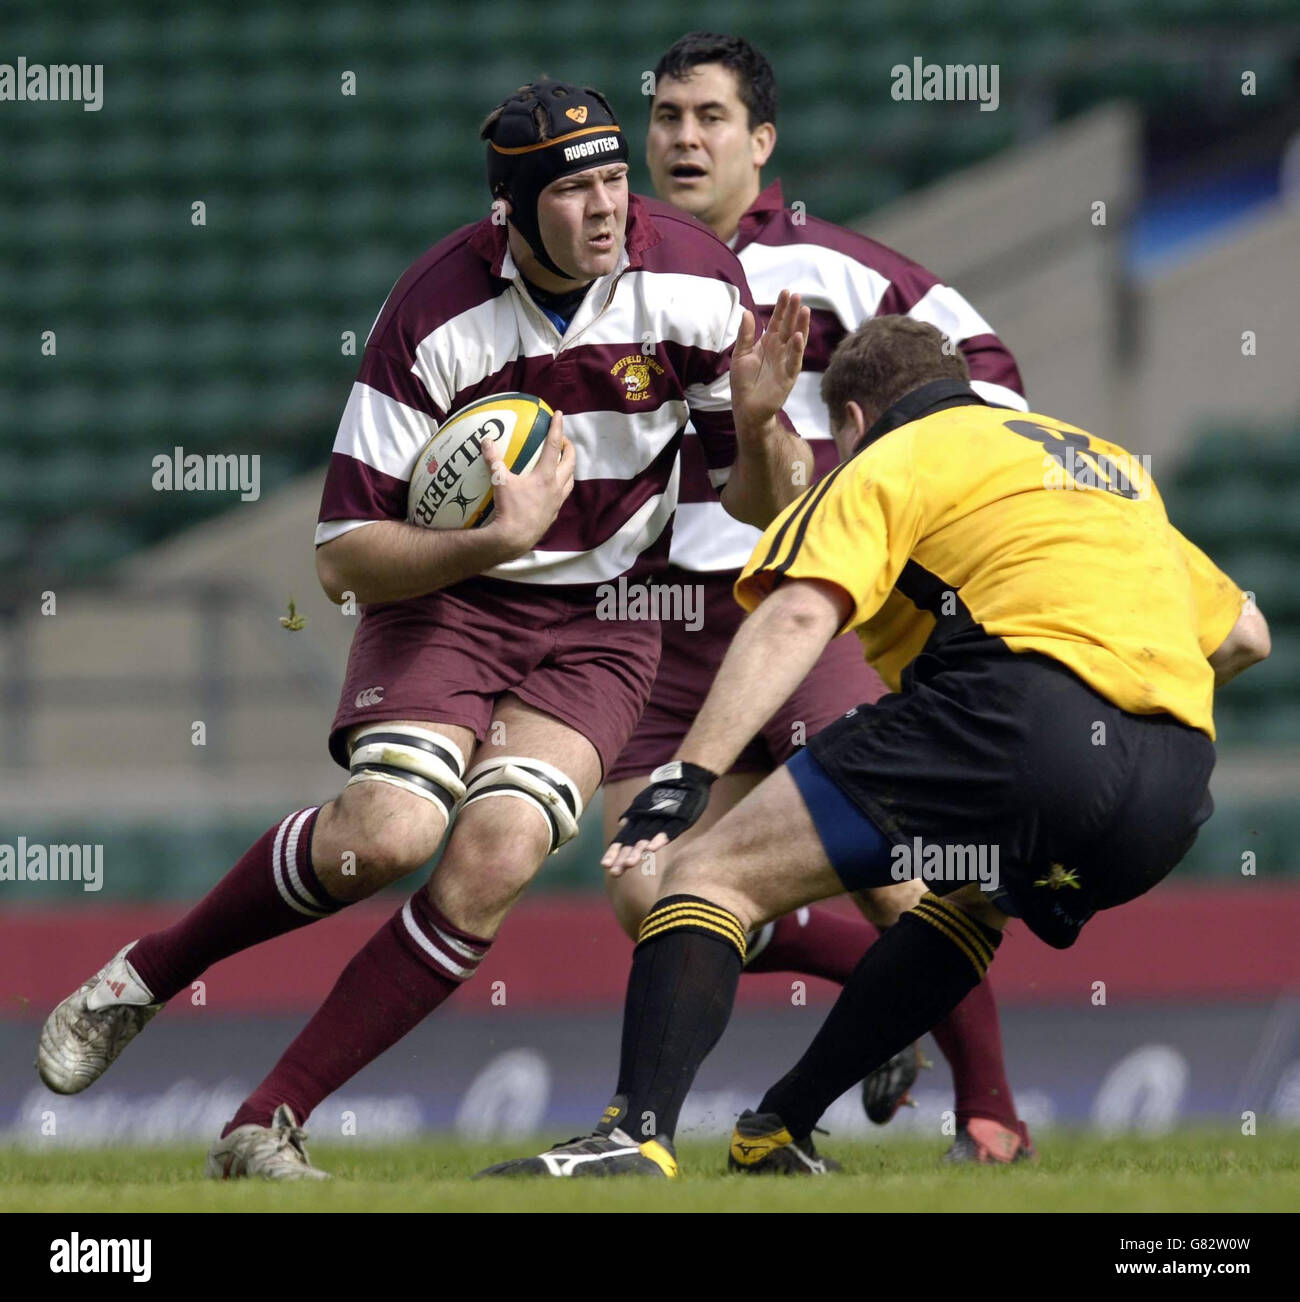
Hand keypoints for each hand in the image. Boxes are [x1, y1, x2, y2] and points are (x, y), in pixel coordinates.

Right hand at [482, 410, 574, 555]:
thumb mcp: (500, 482)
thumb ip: (494, 460)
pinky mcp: (553, 514)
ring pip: (570, 480)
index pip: (554, 446)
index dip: (557, 428)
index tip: (559, 415)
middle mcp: (556, 487)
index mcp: (546, 476)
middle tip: (564, 440)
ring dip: (568, 468)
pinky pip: (562, 496)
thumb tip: (486, 440)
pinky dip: (561, 486)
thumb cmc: (509, 510)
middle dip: (569, 448)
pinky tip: (553, 488)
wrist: (515, 538)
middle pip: (569, 462)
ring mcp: (557, 502)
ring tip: (562, 462)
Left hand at [600, 761, 716, 876]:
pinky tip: (652, 848)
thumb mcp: (647, 803)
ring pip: (648, 836)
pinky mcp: (679, 818)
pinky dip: (660, 838)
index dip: (615, 851)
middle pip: (633, 839)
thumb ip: (634, 815)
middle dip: (623, 856)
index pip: (624, 836)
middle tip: (614, 872)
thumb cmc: (665, 793)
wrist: (686, 777)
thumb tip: (620, 824)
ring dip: (638, 849)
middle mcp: (647, 818)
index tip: (605, 865)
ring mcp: (662, 818)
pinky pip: (669, 830)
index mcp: (639, 817)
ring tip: (629, 863)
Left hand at [729, 290, 809, 434]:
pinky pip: (794, 361)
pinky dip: (797, 349)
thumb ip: (745, 335)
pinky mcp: (788, 376)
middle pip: (789, 327)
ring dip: (801, 326)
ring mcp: (786, 362)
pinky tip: (799, 336)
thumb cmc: (743, 382)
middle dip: (793, 312)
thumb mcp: (740, 354)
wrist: (746, 407)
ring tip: (805, 310)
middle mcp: (780, 350)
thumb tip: (746, 312)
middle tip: (797, 295)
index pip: (777, 321)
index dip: (782, 308)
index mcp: (768, 343)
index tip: (786, 291)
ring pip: (796, 341)